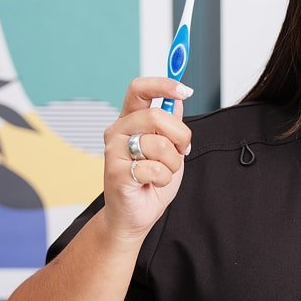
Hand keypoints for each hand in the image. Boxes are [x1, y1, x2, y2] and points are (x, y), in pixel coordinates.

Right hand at [101, 77, 192, 240]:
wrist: (134, 215)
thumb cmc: (150, 182)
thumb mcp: (169, 149)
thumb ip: (170, 126)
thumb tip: (177, 101)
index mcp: (130, 120)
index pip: (139, 89)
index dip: (163, 84)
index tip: (185, 90)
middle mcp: (118, 131)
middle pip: (156, 116)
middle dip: (180, 136)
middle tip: (182, 150)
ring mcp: (114, 151)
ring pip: (159, 145)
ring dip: (171, 163)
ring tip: (161, 172)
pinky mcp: (116, 173)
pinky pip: (154, 168)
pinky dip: (162, 178)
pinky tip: (152, 183)